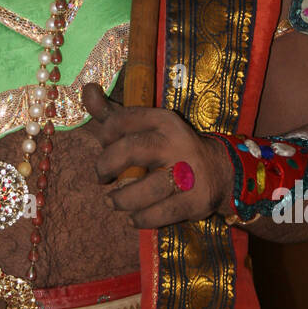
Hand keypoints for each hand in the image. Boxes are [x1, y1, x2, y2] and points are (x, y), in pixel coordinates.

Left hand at [82, 82, 234, 228]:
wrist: (220, 171)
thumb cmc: (169, 148)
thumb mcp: (145, 127)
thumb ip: (113, 113)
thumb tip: (87, 90)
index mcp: (163, 121)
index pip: (123, 120)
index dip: (105, 134)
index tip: (104, 145)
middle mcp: (176, 143)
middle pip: (131, 149)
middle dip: (107, 164)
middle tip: (102, 177)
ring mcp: (188, 173)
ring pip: (145, 189)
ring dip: (122, 199)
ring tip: (114, 201)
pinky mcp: (194, 200)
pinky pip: (159, 214)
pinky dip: (141, 218)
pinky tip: (135, 217)